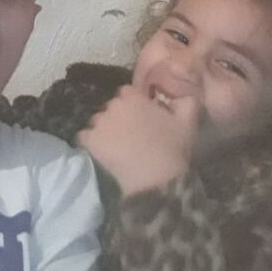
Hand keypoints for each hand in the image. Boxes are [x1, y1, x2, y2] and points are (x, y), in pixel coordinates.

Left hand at [77, 84, 198, 195]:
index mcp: (134, 97)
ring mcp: (99, 123)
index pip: (126, 92)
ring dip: (104, 129)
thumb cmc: (173, 148)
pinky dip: (90, 142)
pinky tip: (101, 151)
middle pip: (111, 106)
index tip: (140, 116)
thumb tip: (179, 91)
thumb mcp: (187, 120)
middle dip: (118, 116)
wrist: (156, 179)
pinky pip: (84, 136)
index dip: (132, 103)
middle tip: (130, 134)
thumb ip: (185, 99)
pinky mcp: (89, 141)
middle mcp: (113, 105)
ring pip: (97, 121)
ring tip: (116, 145)